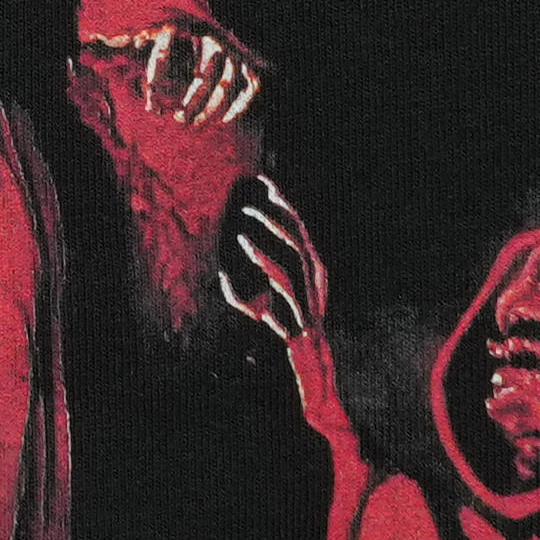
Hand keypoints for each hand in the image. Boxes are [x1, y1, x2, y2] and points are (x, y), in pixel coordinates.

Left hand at [96, 20, 262, 126]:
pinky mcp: (246, 65)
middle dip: (189, 101)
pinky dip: (240, 104)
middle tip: (176, 120)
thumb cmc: (161, 43)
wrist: (197, 34)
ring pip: (225, 82)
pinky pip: (249, 85)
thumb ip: (116, 45)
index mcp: (177, 27)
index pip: (165, 49)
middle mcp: (206, 37)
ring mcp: (230, 51)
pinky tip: (226, 121)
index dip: (156, 77)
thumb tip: (86, 42)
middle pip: (201, 73)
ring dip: (210, 107)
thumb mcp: (138, 42)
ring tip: (191, 123)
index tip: (149, 104)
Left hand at [211, 179, 325, 346]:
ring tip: (247, 210)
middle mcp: (313, 274)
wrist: (306, 359)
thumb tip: (225, 261)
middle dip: (277, 205)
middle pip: (298, 231)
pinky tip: (243, 242)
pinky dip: (262, 257)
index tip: (263, 181)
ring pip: (293, 249)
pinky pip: (282, 277)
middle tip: (256, 187)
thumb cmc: (280, 328)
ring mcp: (309, 291)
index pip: (297, 226)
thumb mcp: (258, 299)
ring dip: (269, 226)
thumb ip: (244, 278)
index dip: (281, 202)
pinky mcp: (300, 306)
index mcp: (309, 267)